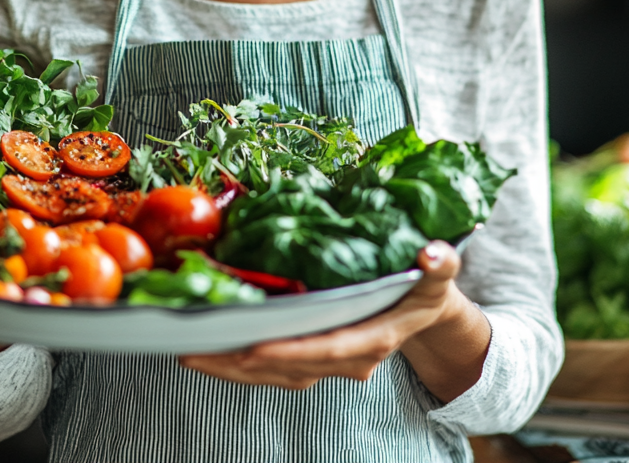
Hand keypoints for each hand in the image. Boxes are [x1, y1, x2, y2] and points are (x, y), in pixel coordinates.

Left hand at [179, 242, 489, 401]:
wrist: (426, 311)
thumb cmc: (426, 286)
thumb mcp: (438, 272)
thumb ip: (439, 263)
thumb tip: (433, 254)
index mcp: (374, 336)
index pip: (328, 348)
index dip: (290, 350)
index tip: (252, 347)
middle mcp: (349, 357)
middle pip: (289, 367)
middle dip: (240, 362)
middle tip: (193, 350)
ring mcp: (330, 362)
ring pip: (275, 373)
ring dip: (232, 367)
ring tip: (189, 351)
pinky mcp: (315, 357)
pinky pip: (274, 366)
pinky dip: (241, 361)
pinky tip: (211, 347)